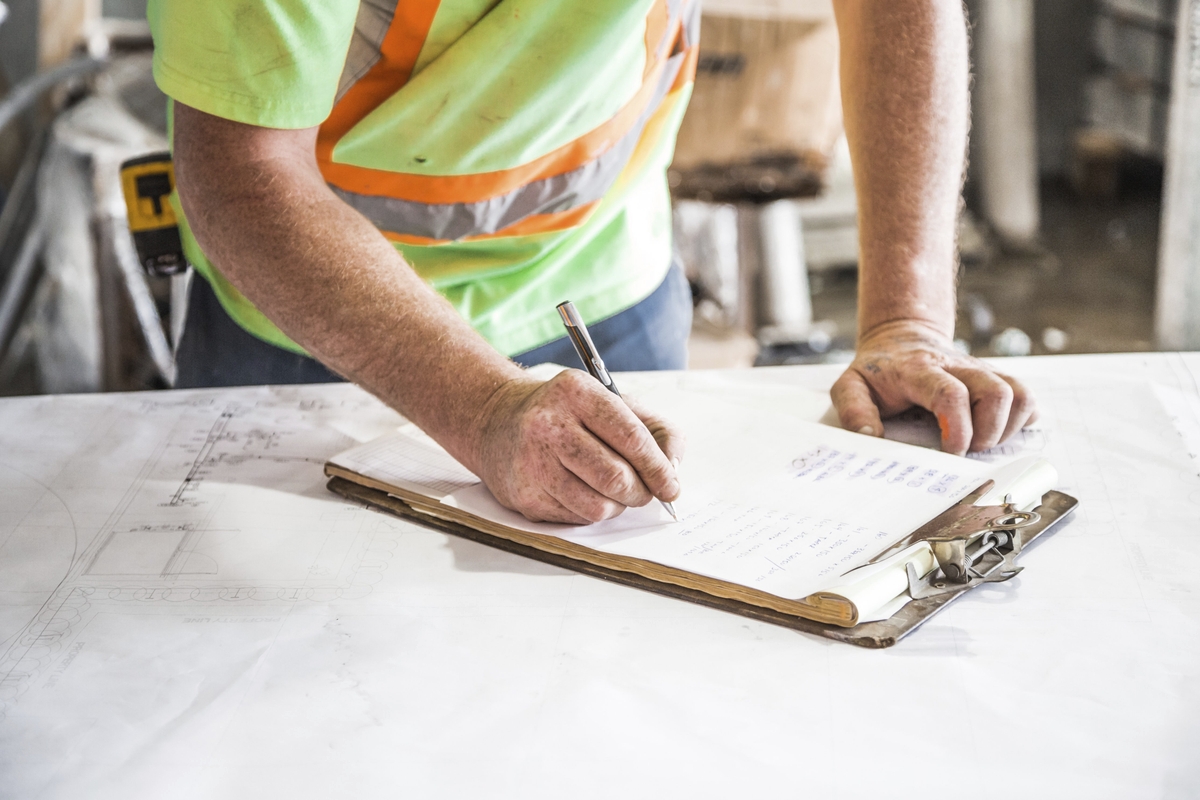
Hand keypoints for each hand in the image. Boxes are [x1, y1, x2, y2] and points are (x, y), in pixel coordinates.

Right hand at [474, 370, 684, 523]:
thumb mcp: (613, 402)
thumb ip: (656, 430)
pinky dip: (590, 511)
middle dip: (641, 492)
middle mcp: (549, 424)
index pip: (631, 438)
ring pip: (597, 506)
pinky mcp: (523, 494)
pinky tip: (581, 491)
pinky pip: (576, 519)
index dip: (659, 468)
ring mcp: (532, 461)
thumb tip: (673, 469)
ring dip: (617, 506)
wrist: (498, 421)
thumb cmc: (568, 414)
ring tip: (613, 491)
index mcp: (577, 392)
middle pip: (616, 477)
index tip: (671, 486)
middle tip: (645, 492)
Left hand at [830, 320, 1036, 454]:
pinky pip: (1026, 397)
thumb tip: (870, 437)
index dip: (959, 428)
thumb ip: (854, 410)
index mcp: (920, 370)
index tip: (952, 452)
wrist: (901, 338)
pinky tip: (996, 431)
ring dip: (1007, 428)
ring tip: (982, 442)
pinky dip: (1020, 420)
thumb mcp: (850, 385)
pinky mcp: (995, 378)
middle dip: (989, 433)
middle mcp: (958, 367)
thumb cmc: (878, 370)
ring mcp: (981, 371)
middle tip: (967, 450)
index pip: (951, 394)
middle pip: (996, 392)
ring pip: (1019, 394)